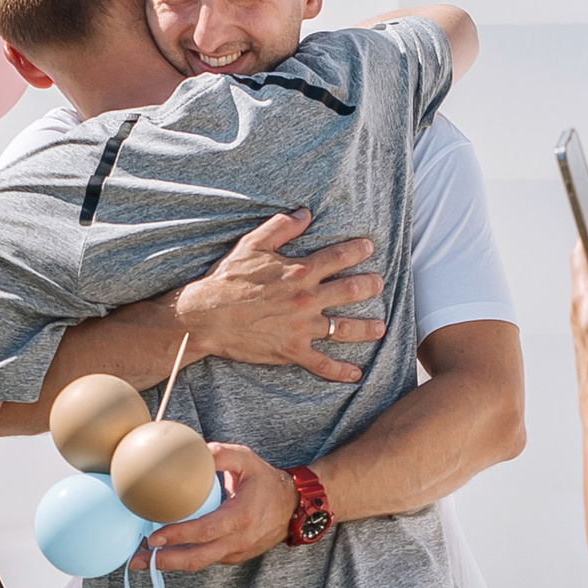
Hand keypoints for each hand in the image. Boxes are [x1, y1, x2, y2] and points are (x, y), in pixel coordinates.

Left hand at [145, 444, 296, 569]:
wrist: (293, 507)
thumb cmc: (267, 482)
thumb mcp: (247, 460)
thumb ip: (222, 454)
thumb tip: (195, 449)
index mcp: (240, 517)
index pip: (204, 531)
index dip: (178, 536)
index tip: (153, 538)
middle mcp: (238, 540)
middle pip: (196, 558)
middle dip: (164, 562)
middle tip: (135, 560)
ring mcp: (236, 552)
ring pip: (199, 563)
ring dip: (169, 564)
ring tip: (141, 561)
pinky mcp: (233, 557)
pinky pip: (206, 559)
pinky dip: (184, 557)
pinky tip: (164, 552)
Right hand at [178, 210, 383, 384]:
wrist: (207, 316)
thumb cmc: (228, 279)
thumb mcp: (252, 244)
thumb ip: (281, 227)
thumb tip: (305, 214)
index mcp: (299, 271)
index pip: (338, 257)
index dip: (357, 251)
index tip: (369, 248)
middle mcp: (306, 299)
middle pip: (350, 291)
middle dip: (370, 286)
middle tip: (380, 284)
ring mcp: (301, 327)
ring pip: (344, 329)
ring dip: (366, 328)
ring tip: (381, 328)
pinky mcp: (292, 351)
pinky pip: (322, 364)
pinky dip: (340, 371)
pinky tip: (356, 373)